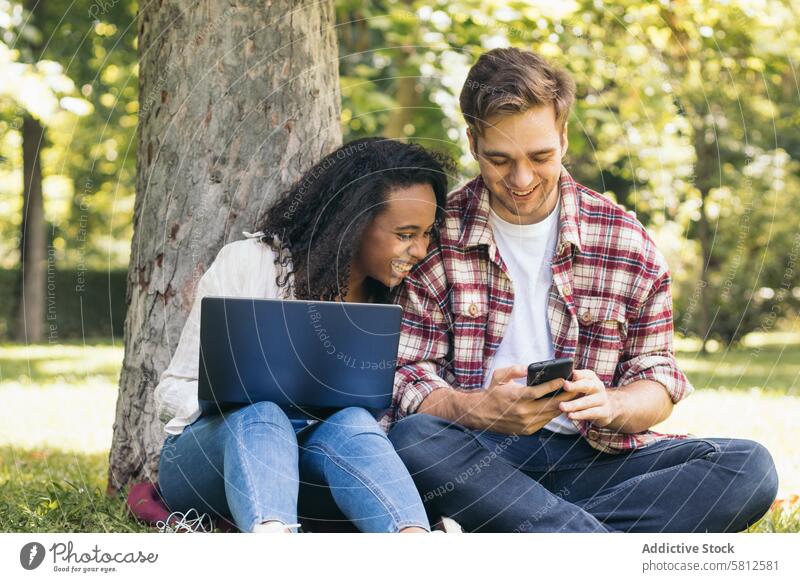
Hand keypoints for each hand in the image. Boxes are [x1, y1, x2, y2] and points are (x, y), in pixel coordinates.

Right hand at [462, 365, 578, 434]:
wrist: (482, 414)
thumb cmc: (493, 392)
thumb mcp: (499, 376)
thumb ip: (514, 370)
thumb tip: (529, 367)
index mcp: (515, 397)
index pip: (538, 392)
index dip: (552, 386)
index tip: (563, 380)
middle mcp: (522, 412)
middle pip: (549, 404)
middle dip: (565, 396)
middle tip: (576, 388)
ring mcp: (526, 423)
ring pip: (550, 414)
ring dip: (563, 405)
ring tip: (573, 396)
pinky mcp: (528, 430)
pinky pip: (545, 421)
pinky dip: (554, 413)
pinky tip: (560, 405)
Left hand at [558, 369, 616, 427]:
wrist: (606, 409)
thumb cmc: (586, 395)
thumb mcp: (581, 387)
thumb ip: (571, 383)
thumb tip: (555, 382)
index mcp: (592, 378)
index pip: (587, 374)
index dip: (580, 374)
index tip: (572, 373)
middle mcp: (598, 387)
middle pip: (588, 386)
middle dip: (576, 386)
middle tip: (565, 386)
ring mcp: (602, 400)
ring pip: (587, 401)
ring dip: (574, 404)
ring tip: (562, 406)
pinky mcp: (604, 412)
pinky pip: (591, 413)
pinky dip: (580, 415)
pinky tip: (570, 415)